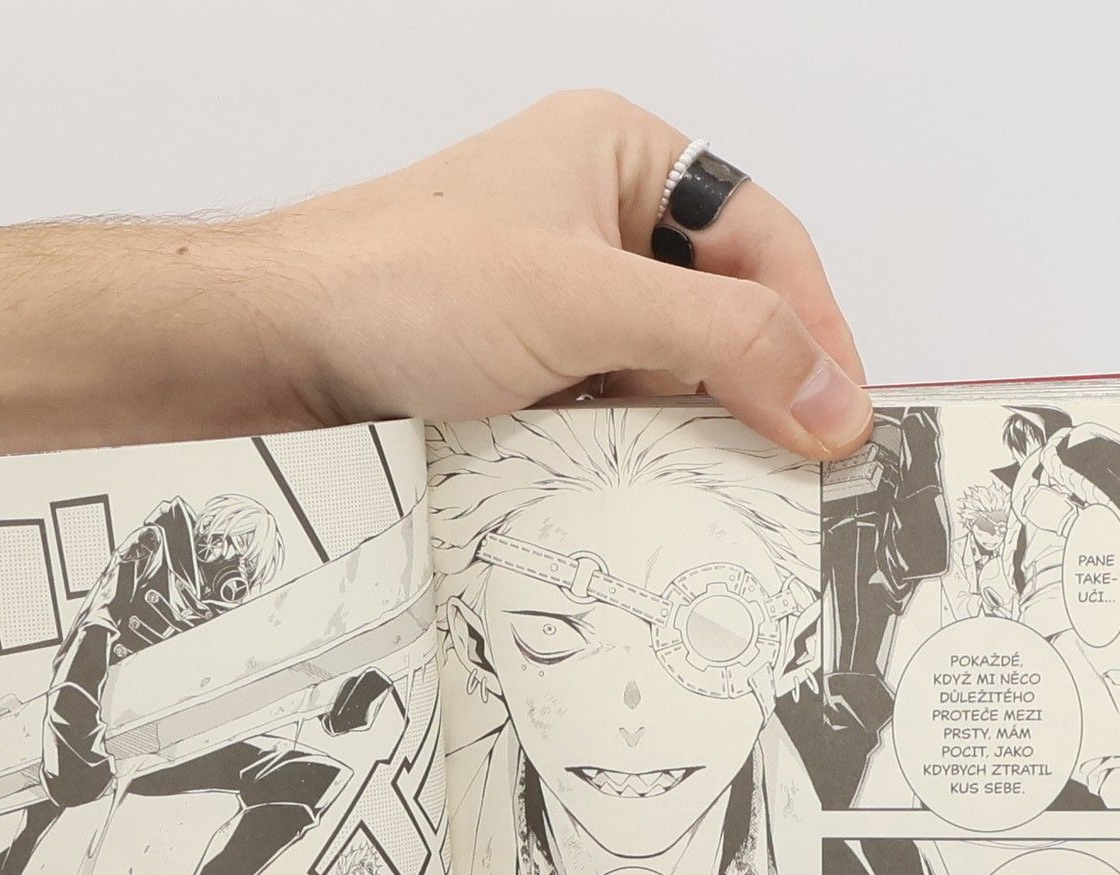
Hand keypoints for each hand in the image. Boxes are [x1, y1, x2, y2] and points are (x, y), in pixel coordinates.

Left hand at [261, 92, 872, 460]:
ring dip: (689, 422)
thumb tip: (827, 393)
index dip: (815, 329)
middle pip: (724, 306)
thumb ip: (721, 345)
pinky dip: (633, 443)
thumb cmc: (398, 283)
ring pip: (668, 365)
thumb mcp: (586, 306)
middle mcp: (597, 213)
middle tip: (797, 460)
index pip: (762, 239)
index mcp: (624, 153)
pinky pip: (614, 404)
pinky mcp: (527, 358)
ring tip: (713, 473)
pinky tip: (636, 475)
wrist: (275, 344)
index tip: (844, 412)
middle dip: (755, 382)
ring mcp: (560, 290)